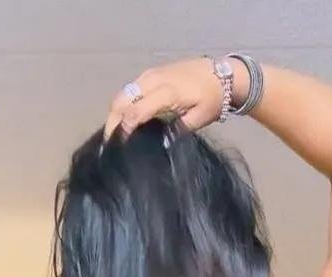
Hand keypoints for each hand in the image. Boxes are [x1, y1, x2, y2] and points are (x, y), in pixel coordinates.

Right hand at [104, 58, 226, 139]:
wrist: (222, 74)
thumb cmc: (213, 99)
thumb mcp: (199, 119)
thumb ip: (177, 131)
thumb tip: (160, 144)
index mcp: (166, 93)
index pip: (135, 112)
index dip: (124, 130)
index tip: (119, 148)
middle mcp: (153, 80)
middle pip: (121, 100)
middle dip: (112, 122)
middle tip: (109, 144)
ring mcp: (150, 74)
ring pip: (123, 93)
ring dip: (115, 112)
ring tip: (114, 134)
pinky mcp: (151, 73)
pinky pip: (130, 88)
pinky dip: (123, 103)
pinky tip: (125, 119)